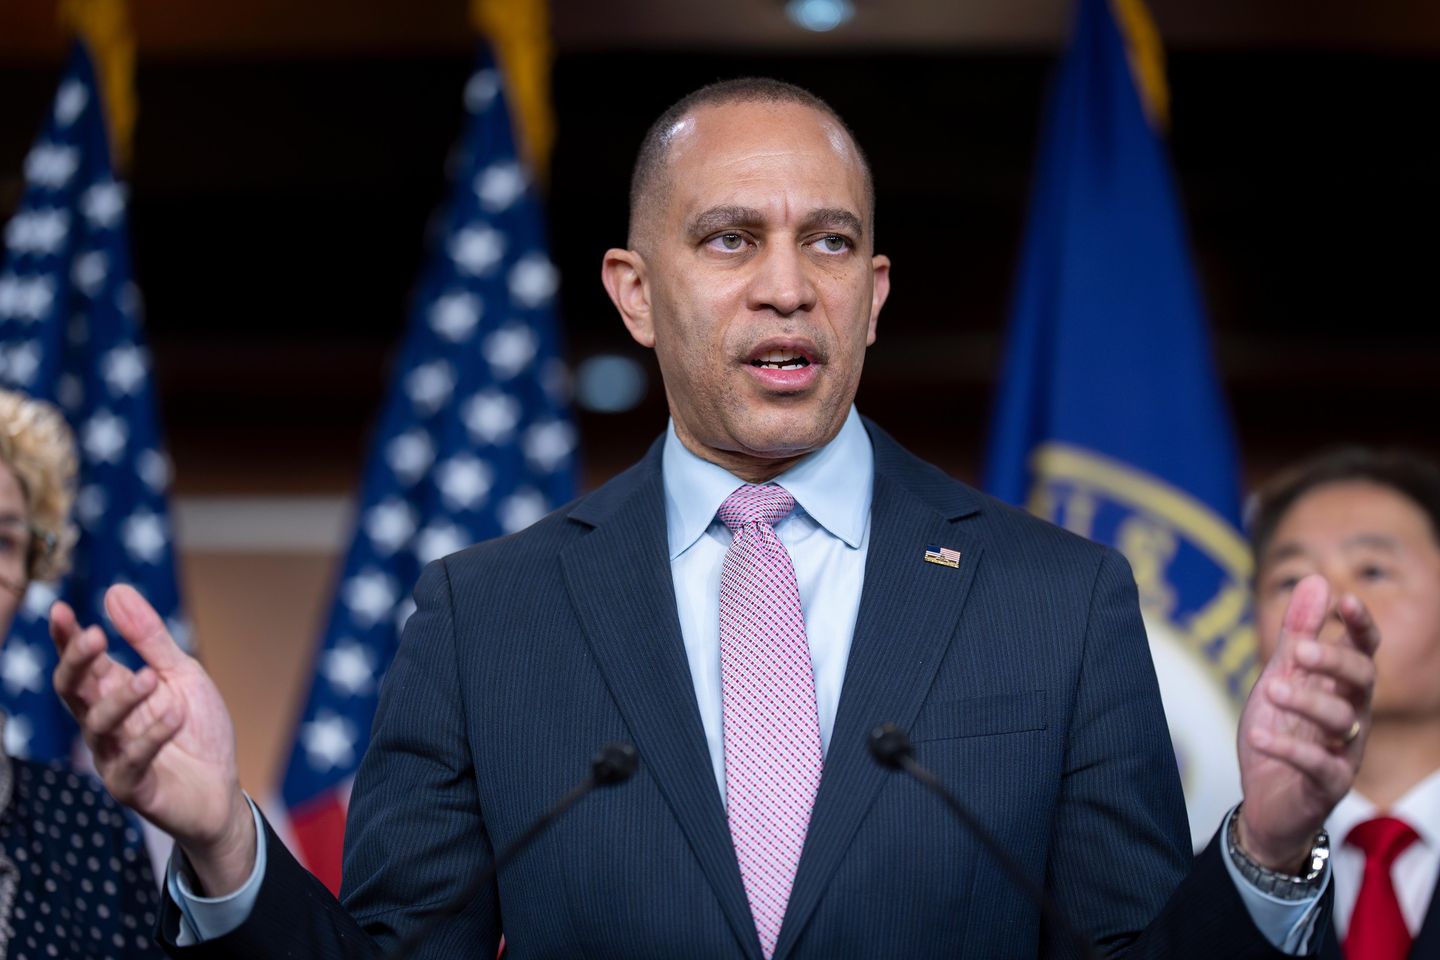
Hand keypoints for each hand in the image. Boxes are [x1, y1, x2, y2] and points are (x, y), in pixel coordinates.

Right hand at [50, 584, 256, 894]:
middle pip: (73, 691)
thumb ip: (149, 638)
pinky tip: (175, 715)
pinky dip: (153, 735)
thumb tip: (115, 591)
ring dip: (122, 698)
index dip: (66, 639)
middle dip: (77, 663)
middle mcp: (104, 724)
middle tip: (94, 637)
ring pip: (98, 725)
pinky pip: (132, 760)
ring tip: (148, 678)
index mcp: (113, 693)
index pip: (80, 663)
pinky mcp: (131, 787)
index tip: (59, 610)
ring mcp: (113, 756)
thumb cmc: (196, 729)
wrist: (221, 789)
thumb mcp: (180, 674)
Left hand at [1236, 573, 1377, 871]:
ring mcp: (1343, 751)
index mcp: (1341, 687)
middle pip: (1362, 681)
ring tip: (1271, 688)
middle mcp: (1351, 716)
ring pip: (1342, 720)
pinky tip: (1259, 734)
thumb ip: (1297, 634)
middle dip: (1335, 661)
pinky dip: (1289, 747)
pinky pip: (1319, 764)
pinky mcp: (1328, 785)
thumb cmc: (1279, 732)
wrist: (1266, 802)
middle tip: (1301, 650)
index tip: (1346, 601)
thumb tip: (1317, 579)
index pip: (1363, 651)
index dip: (1361, 626)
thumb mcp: (1280, 676)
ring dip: (1307, 701)